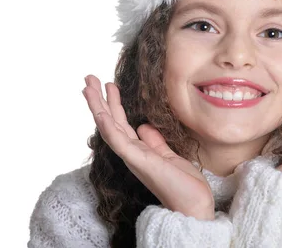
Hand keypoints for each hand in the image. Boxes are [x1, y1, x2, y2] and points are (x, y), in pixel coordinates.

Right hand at [82, 74, 214, 219]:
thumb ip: (154, 141)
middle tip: (89, 78)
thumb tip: (143, 126)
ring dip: (97, 107)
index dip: (112, 104)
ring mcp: (132, 157)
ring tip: (89, 87)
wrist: (192, 204)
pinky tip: (100, 114)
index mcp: (137, 150)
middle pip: (110, 121)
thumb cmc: (182, 183)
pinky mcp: (138, 161)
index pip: (120, 123)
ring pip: (109, 128)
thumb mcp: (168, 155)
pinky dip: (108, 128)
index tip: (108, 84)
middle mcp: (131, 153)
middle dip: (99, 99)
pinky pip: (119, 143)